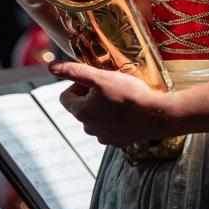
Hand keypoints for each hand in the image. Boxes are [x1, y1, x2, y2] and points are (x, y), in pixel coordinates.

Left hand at [50, 61, 173, 145]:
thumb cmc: (129, 94)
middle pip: (81, 107)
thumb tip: (51, 66)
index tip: (96, 80)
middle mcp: (88, 128)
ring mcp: (103, 137)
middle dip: (91, 96)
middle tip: (110, 87)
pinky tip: (127, 112)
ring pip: (96, 117)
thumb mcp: (100, 77)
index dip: (79, 85)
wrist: (157, 115)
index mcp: (80, 112)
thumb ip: (75, 71)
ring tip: (120, 99)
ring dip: (103, 107)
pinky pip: (110, 127)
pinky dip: (115, 119)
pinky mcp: (118, 142)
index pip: (66, 96)